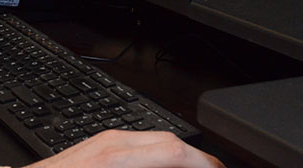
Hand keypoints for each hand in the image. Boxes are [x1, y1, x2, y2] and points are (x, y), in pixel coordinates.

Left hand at [25, 130, 224, 167]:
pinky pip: (137, 141)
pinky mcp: (99, 143)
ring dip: (177, 154)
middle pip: (169, 140)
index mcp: (116, 157)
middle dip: (196, 158)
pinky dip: (157, 153)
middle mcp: (112, 142)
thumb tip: (172, 164)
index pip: (173, 152)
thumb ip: (149, 164)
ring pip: (155, 138)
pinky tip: (162, 167)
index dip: (203, 163)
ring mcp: (104, 139)